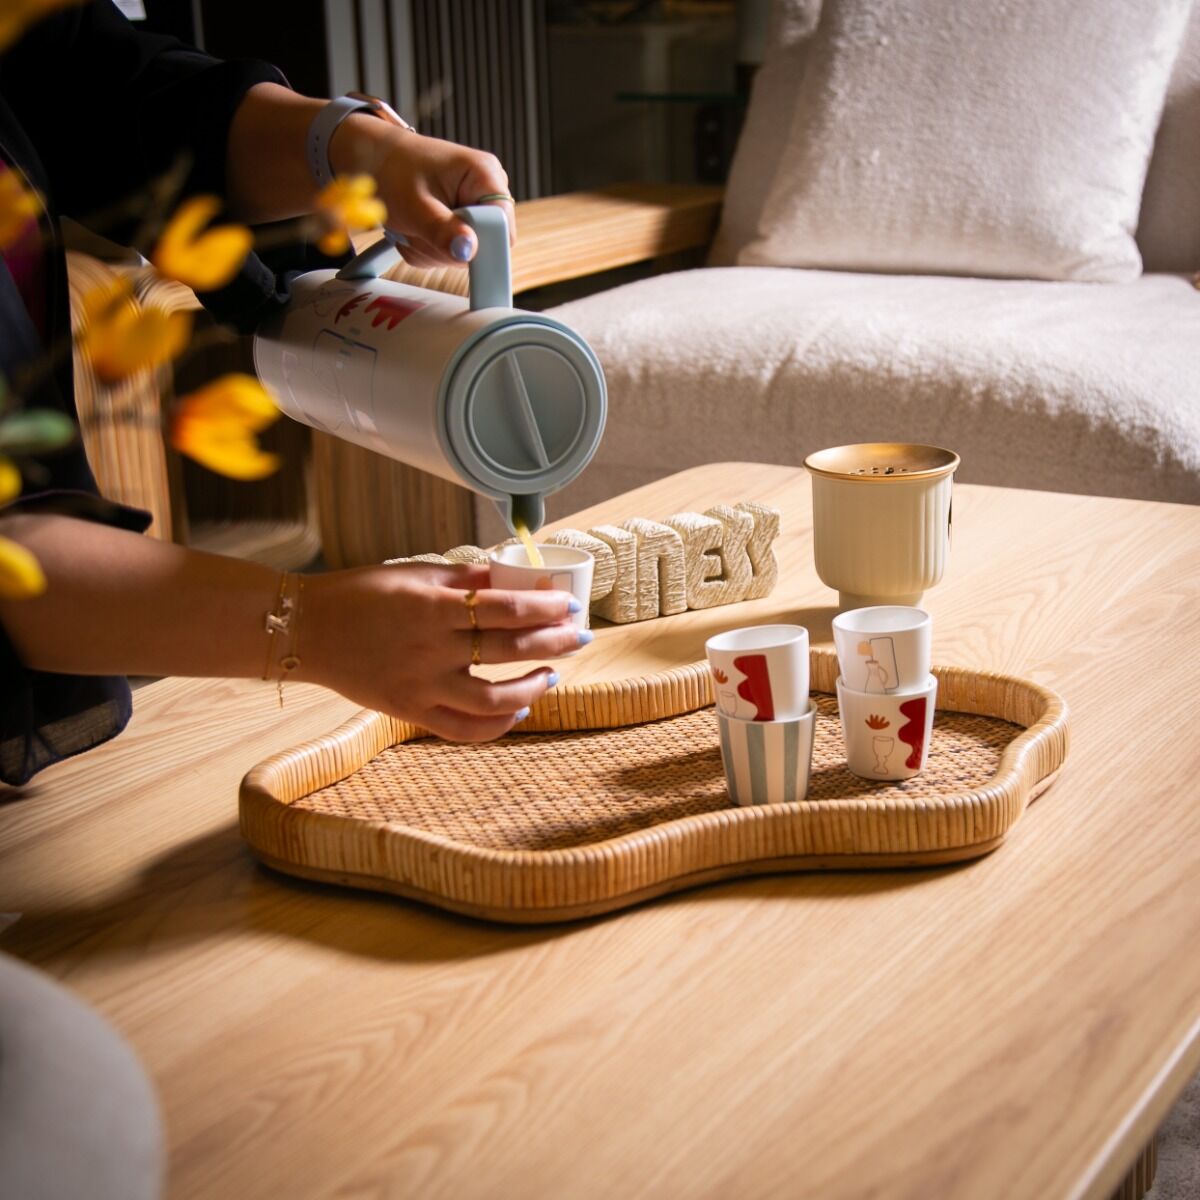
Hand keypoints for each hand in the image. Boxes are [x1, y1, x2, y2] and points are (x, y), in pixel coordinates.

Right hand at [301, 562, 585, 740]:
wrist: (308, 630)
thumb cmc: (361, 594)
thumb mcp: (414, 574)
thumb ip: (464, 579)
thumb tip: (513, 578)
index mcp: (433, 607)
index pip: (507, 608)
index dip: (546, 609)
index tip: (570, 606)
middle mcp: (431, 649)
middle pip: (510, 649)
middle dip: (554, 643)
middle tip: (579, 637)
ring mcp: (422, 686)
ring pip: (494, 698)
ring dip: (533, 687)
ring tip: (552, 675)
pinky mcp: (410, 712)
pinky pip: (464, 729)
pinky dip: (497, 724)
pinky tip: (519, 708)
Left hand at [332, 117, 515, 268]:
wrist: (371, 159)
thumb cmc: (390, 169)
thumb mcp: (415, 205)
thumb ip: (442, 231)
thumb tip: (468, 251)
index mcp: (484, 175)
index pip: (503, 228)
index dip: (480, 243)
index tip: (451, 244)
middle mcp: (485, 191)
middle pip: (484, 245)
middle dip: (449, 247)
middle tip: (421, 228)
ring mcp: (473, 207)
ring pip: (465, 253)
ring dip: (434, 249)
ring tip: (414, 226)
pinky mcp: (461, 220)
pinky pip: (452, 252)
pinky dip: (429, 248)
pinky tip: (416, 229)